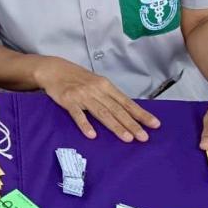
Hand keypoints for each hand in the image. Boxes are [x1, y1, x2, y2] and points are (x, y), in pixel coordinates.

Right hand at [36, 57, 159, 141]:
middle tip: (144, 137)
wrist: (53, 69)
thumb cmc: (77, 77)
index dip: (140, 113)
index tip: (154, 124)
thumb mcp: (96, 82)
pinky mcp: (68, 100)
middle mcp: (96, 90)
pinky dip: (85, 124)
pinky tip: (92, 135)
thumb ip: (109, 95)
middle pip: (117, 109)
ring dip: (115, 126)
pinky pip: (77, 114)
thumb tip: (127, 111)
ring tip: (127, 138)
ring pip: (101, 113)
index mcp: (105, 85)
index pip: (126, 102)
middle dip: (132, 124)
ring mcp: (82, 95)